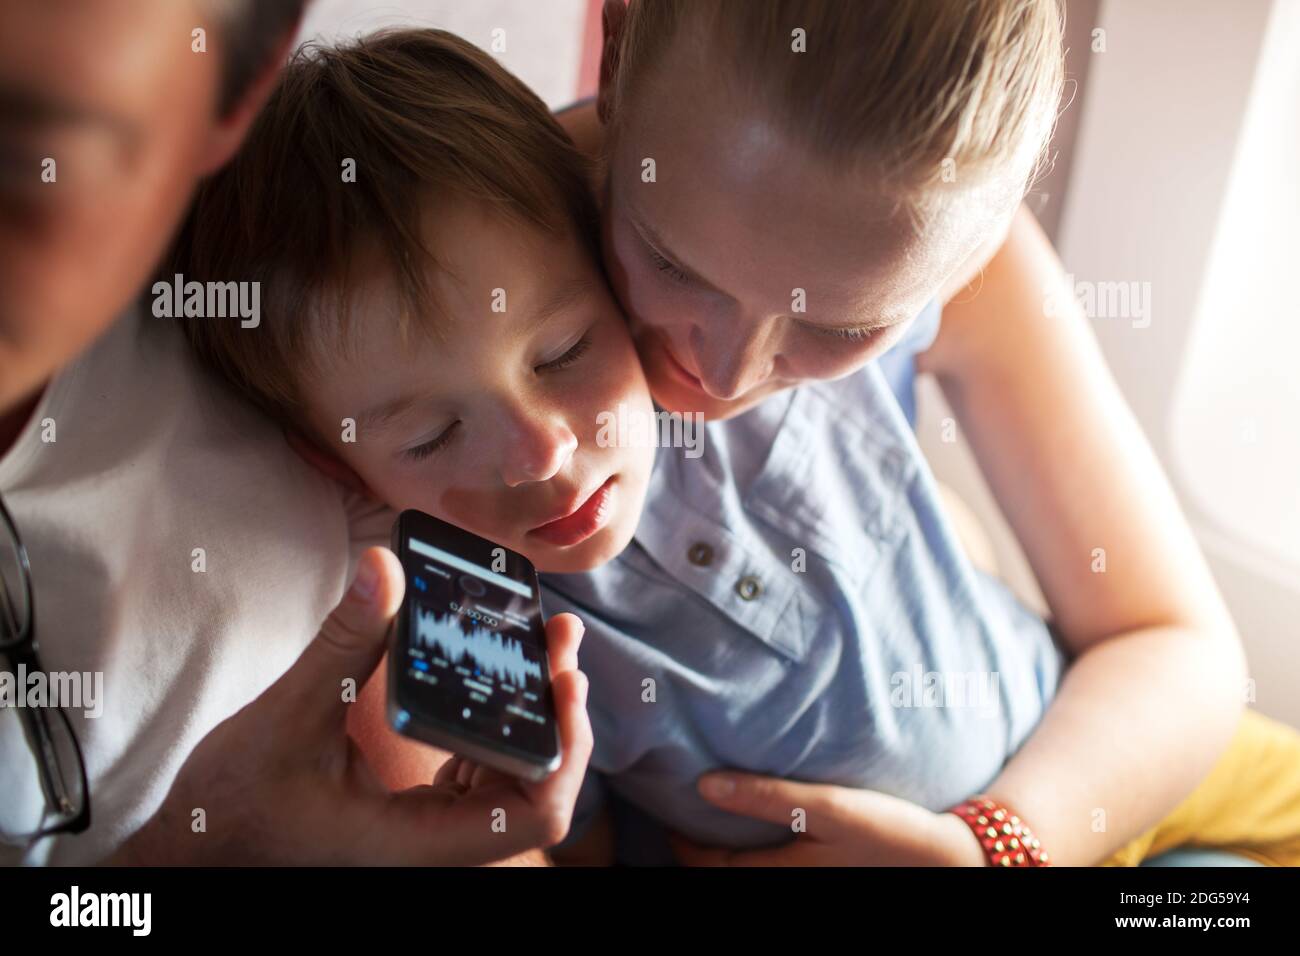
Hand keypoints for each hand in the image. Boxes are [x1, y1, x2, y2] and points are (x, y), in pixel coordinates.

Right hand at [106, 547, 592, 865]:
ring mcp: (429, 827)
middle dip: (558, 714)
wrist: (200, 848)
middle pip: (537, 788)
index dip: (565, 750)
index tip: (566, 680)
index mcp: (416, 838)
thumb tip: (385, 567)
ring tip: (543, 644)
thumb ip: (343, 645)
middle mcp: (435, 840)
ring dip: (533, 713)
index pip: (533, 813)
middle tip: (560, 641)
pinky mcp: (417, 809)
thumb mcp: (285, 719)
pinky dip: (497, 721)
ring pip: (513, 776)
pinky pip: (480, 768)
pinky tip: (494, 676)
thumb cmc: (233, 808)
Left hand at [669, 772, 986, 865]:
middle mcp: (790, 889)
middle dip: (699, 850)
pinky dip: (755, 855)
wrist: (951, 859)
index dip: (681, 838)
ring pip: (748, 875)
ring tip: (717, 818)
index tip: (672, 805)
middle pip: (724, 876)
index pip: (706, 865)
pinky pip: (773, 873)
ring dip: (726, 853)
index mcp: (780, 878)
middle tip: (684, 811)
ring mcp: (808, 887)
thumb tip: (704, 784)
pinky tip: (761, 832)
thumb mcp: (827, 806)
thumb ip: (765, 795)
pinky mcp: (824, 879)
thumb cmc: (888, 831)